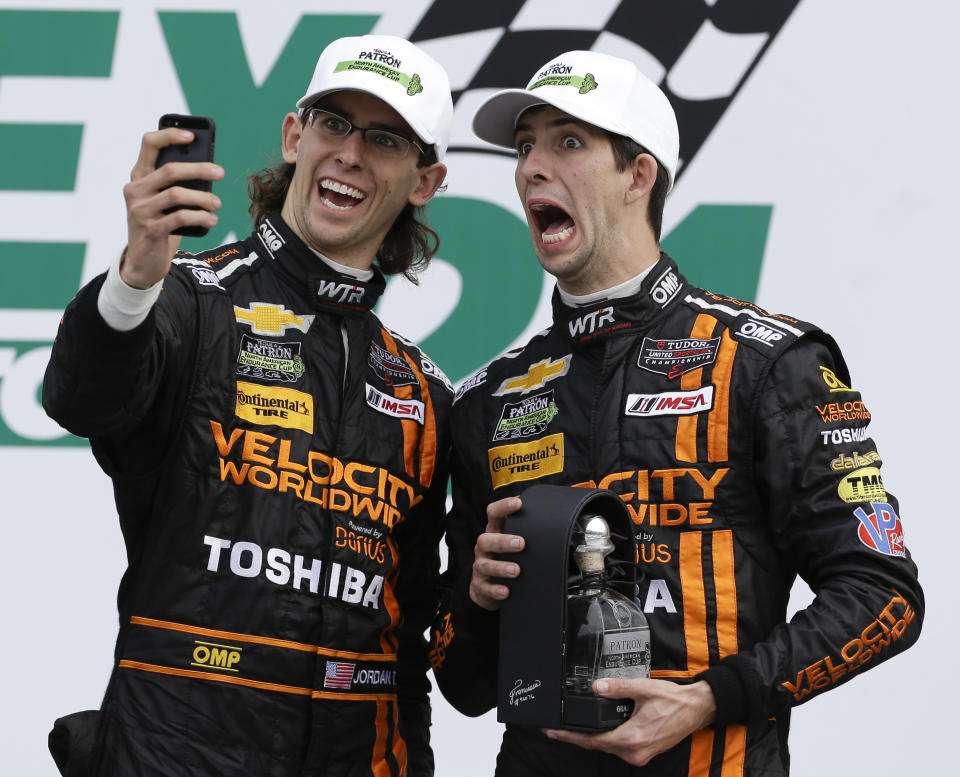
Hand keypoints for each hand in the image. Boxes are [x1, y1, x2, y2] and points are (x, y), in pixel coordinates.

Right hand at [120, 127, 223, 288]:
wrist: (144, 261)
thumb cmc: (161, 223)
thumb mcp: (164, 201)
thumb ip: (176, 184)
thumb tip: (209, 169)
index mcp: (139, 176)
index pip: (149, 144)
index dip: (170, 135)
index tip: (193, 136)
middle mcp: (135, 190)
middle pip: (170, 170)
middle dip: (199, 169)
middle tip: (220, 172)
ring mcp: (140, 210)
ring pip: (177, 194)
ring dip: (203, 198)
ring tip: (217, 204)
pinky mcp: (150, 230)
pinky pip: (180, 217)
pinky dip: (201, 217)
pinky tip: (212, 220)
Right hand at [468, 496, 524, 610]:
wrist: (486, 586)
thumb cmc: (503, 557)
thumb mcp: (510, 540)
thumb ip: (524, 528)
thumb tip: (547, 511)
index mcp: (493, 532)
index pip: (493, 514)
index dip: (503, 506)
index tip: (517, 503)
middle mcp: (484, 548)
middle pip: (486, 539)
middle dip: (503, 541)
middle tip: (521, 543)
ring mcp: (481, 567)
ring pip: (485, 565)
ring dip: (501, 567)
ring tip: (516, 570)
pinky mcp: (480, 586)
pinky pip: (486, 588)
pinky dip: (496, 590)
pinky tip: (506, 591)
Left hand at [544, 678, 716, 766]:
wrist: (696, 710)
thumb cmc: (674, 700)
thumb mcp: (643, 689)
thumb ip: (618, 687)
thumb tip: (597, 686)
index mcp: (632, 737)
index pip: (592, 740)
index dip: (570, 736)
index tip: (553, 732)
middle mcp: (635, 752)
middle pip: (597, 745)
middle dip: (578, 736)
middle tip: (558, 728)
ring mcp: (640, 755)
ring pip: (608, 747)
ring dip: (592, 738)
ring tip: (576, 726)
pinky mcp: (643, 753)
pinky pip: (618, 747)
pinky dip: (606, 739)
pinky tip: (600, 729)